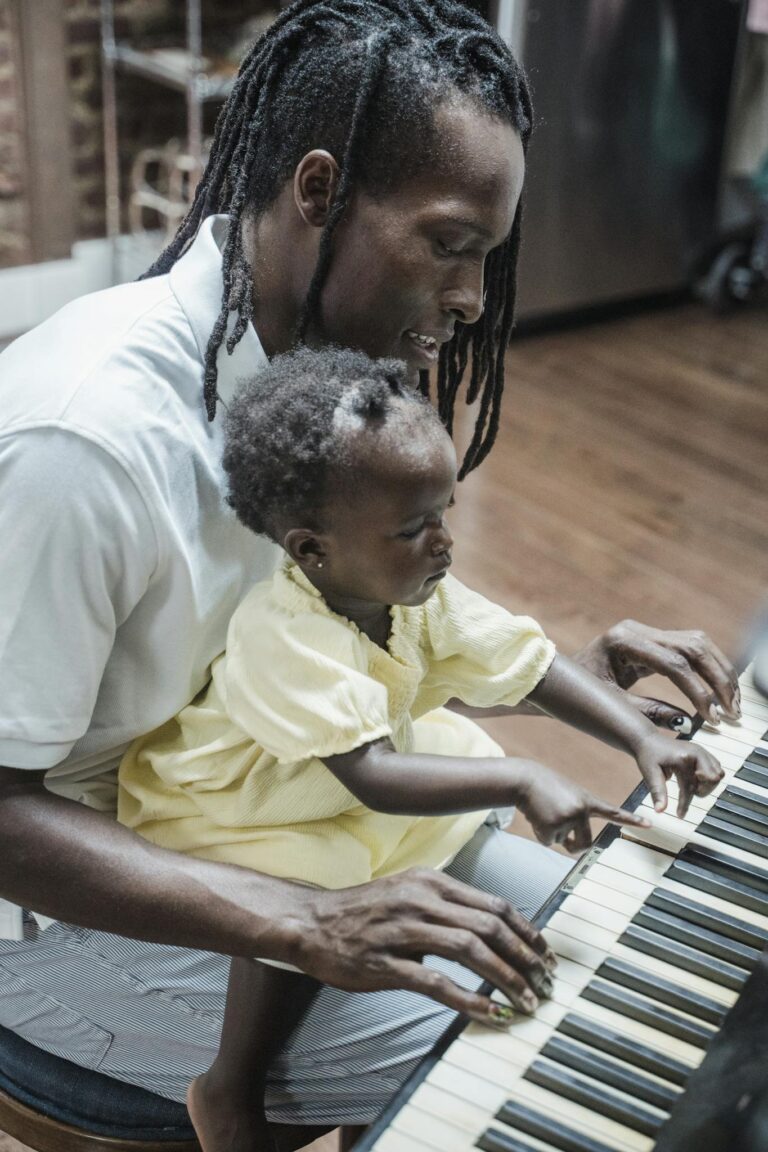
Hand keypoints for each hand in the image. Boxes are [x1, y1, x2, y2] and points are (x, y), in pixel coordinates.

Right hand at [289, 869, 557, 1025]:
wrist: (312, 922)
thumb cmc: (365, 912)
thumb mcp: (410, 894)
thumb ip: (448, 906)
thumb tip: (494, 929)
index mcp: (432, 882)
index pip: (494, 904)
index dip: (528, 931)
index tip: (546, 955)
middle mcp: (421, 900)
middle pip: (490, 926)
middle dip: (525, 958)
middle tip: (545, 983)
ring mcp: (403, 930)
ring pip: (470, 950)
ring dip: (506, 978)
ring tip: (526, 1001)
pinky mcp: (385, 963)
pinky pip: (436, 982)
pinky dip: (469, 998)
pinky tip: (490, 1013)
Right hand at [514, 761, 649, 853]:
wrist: (526, 780)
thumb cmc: (546, 788)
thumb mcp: (568, 797)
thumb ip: (576, 817)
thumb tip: (571, 845)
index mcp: (588, 801)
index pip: (614, 812)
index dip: (632, 820)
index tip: (649, 824)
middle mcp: (581, 811)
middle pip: (586, 843)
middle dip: (574, 846)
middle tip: (565, 841)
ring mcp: (567, 819)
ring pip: (563, 842)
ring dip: (553, 834)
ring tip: (546, 814)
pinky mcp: (551, 827)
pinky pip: (548, 841)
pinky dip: (541, 833)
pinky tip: (537, 817)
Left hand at [575, 619, 740, 729]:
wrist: (556, 675)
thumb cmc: (578, 692)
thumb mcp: (612, 706)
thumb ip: (649, 712)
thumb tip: (689, 721)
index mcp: (622, 642)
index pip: (673, 664)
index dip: (698, 691)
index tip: (713, 716)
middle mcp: (636, 630)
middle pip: (692, 647)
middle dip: (717, 679)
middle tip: (731, 711)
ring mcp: (646, 631)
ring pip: (698, 643)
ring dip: (719, 671)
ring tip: (731, 702)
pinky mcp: (653, 638)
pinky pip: (690, 647)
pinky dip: (709, 667)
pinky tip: (719, 690)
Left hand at [635, 730, 723, 816]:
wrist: (648, 740)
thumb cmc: (648, 755)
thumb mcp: (650, 773)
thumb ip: (657, 792)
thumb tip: (660, 810)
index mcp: (684, 758)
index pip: (690, 787)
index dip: (685, 804)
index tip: (680, 815)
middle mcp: (697, 753)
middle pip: (713, 779)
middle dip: (701, 791)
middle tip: (686, 792)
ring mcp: (701, 751)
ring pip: (718, 773)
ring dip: (707, 784)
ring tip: (691, 785)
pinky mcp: (702, 752)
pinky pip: (715, 767)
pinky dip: (708, 777)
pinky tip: (695, 779)